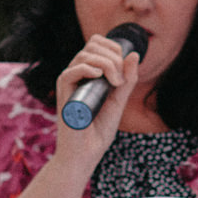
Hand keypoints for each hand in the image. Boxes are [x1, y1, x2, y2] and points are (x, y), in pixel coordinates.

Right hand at [52, 36, 141, 158]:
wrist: (85, 154)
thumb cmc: (98, 131)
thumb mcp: (119, 101)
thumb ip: (127, 80)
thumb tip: (134, 53)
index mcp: (88, 73)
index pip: (97, 43)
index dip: (113, 47)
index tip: (124, 68)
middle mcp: (77, 75)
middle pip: (92, 45)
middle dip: (113, 56)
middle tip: (120, 80)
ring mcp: (69, 83)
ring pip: (84, 55)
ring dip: (106, 63)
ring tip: (114, 83)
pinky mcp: (63, 94)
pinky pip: (70, 71)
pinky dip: (87, 69)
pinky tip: (99, 77)